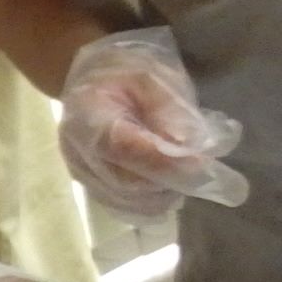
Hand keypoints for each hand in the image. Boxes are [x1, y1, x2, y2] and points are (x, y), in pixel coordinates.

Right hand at [56, 27, 248, 218]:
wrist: (91, 83)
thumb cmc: (125, 74)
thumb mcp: (153, 77)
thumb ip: (169, 110)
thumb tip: (188, 146)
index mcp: (87, 114)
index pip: (123, 148)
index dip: (164, 160)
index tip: (201, 162)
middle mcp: (77, 151)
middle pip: (127, 182)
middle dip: (171, 179)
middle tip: (203, 168)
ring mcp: (83, 174)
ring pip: (129, 201)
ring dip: (165, 192)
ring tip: (187, 172)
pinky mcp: (93, 188)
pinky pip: (126, 207)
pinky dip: (154, 201)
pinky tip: (171, 185)